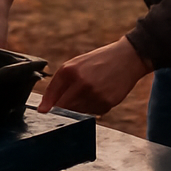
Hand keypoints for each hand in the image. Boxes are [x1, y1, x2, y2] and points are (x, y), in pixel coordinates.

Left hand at [38, 36, 153, 115]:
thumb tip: (43, 109)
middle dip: (63, 107)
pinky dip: (94, 108)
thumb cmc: (98, 61)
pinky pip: (93, 113)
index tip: (43, 112)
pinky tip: (101, 94)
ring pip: (78, 112)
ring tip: (91, 91)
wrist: (127, 58)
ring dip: (80, 107)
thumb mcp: (76, 64)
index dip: (46, 105)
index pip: (52, 95)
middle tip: (73, 98)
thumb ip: (58, 84)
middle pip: (63, 107)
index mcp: (70, 70)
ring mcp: (94, 94)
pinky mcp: (107, 103)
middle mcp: (81, 83)